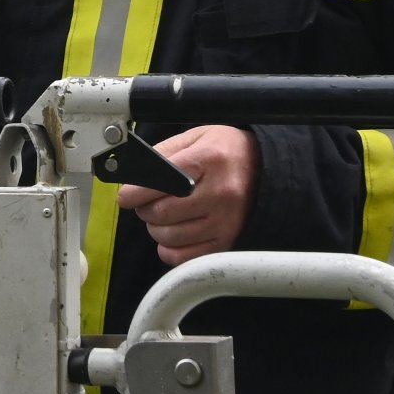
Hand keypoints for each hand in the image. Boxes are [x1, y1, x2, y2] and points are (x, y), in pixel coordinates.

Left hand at [116, 126, 260, 266]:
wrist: (267, 169)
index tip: (125, 196)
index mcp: (209, 160)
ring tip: (162, 216)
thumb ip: (164, 151)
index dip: (136, 192)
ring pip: (170, 237)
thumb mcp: (196, 137)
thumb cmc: (227, 152)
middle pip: (162, 213)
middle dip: (145, 209)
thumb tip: (134, 174)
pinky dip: (170, 249)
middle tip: (146, 202)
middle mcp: (220, 192)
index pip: (162, 180)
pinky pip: (185, 257)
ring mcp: (226, 220)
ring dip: (156, 229)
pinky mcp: (228, 241)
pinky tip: (173, 235)